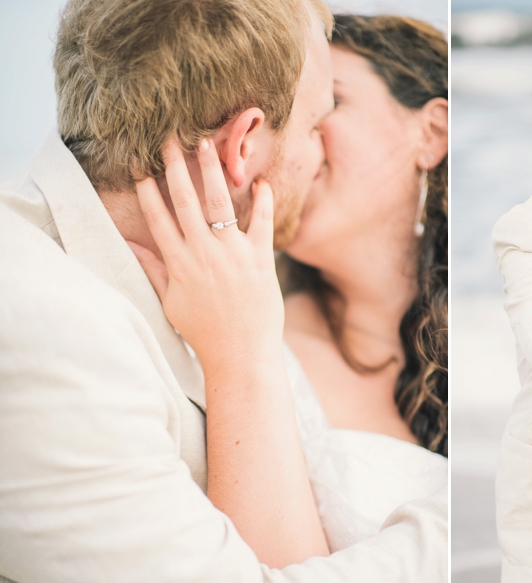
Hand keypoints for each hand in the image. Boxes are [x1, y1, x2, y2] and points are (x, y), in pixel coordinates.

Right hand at [128, 138, 282, 373]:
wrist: (241, 354)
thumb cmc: (204, 332)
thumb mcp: (171, 302)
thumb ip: (153, 269)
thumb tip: (129, 244)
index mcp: (179, 263)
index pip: (158, 217)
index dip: (148, 190)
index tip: (142, 166)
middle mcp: (204, 253)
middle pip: (185, 201)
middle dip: (176, 167)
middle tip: (170, 140)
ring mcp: (234, 254)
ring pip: (220, 202)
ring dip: (213, 170)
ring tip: (209, 143)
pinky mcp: (261, 259)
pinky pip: (262, 222)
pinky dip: (262, 200)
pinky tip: (260, 181)